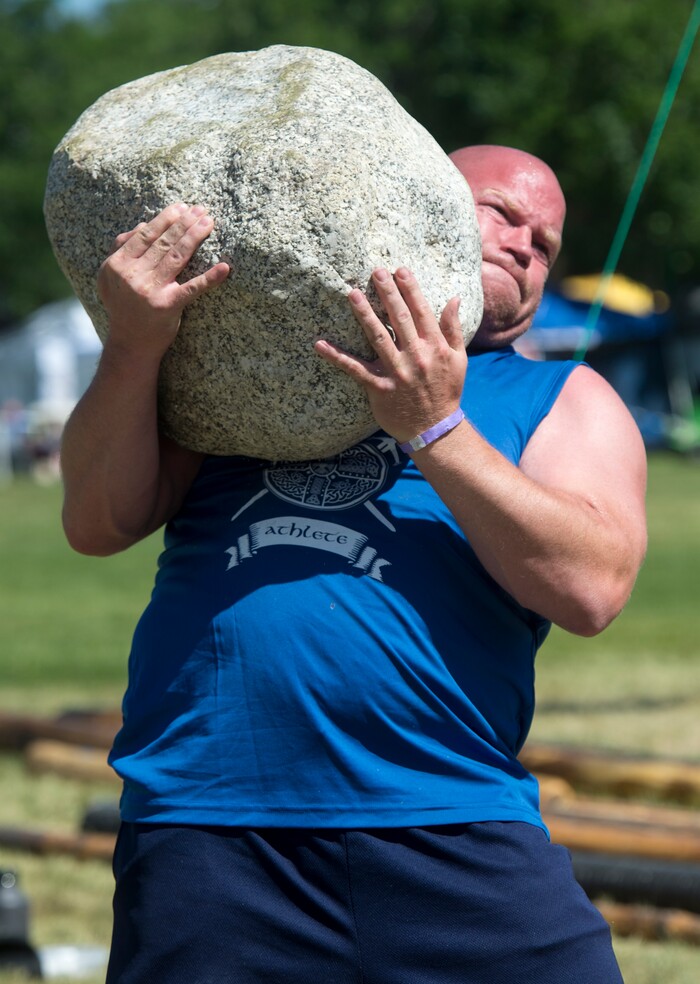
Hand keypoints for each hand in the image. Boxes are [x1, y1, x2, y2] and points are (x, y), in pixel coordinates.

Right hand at [97, 203, 229, 359]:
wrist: (130, 343)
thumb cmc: (123, 306)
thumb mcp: (110, 277)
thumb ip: (120, 249)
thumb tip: (142, 225)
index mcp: (117, 264)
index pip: (146, 235)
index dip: (165, 219)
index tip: (182, 207)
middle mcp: (132, 275)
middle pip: (164, 243)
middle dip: (184, 223)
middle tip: (201, 210)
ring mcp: (150, 291)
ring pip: (178, 257)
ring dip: (195, 236)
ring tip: (209, 222)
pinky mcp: (168, 306)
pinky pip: (193, 288)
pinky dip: (210, 278)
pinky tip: (224, 268)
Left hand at [315, 267, 465, 442]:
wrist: (434, 429)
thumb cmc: (446, 391)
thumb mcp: (458, 359)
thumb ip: (454, 328)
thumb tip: (453, 298)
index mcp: (435, 347)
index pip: (421, 312)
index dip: (410, 289)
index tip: (400, 271)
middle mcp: (416, 356)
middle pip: (400, 319)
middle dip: (388, 294)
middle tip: (376, 272)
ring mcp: (396, 372)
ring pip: (377, 338)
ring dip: (364, 315)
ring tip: (352, 294)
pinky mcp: (379, 387)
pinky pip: (355, 369)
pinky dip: (336, 356)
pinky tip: (319, 343)